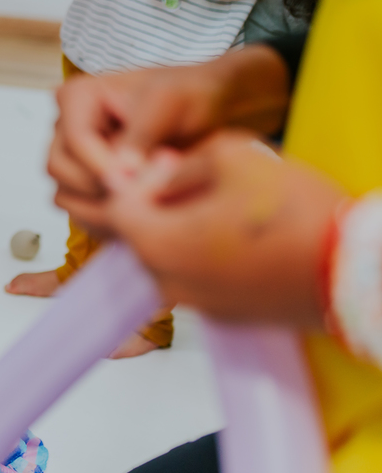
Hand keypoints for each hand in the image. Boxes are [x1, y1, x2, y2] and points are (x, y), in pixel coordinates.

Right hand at [49, 65, 230, 232]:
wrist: (203, 111)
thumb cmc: (187, 97)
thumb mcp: (169, 105)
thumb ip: (142, 135)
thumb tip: (120, 171)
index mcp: (77, 96)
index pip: (75, 140)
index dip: (103, 166)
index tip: (138, 181)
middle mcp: (65, 126)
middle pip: (59, 167)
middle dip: (99, 186)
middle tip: (144, 195)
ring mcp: (70, 157)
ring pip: (63, 193)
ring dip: (100, 206)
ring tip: (147, 204)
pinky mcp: (81, 183)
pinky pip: (77, 210)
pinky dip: (103, 219)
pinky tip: (139, 212)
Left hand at [104, 131, 345, 325]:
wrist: (356, 271)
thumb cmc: (296, 213)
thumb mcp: (233, 157)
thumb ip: (181, 162)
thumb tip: (159, 172)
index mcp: (158, 244)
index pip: (116, 207)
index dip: (137, 179)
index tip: (169, 163)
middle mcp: (168, 282)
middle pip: (139, 235)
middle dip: (157, 203)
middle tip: (193, 177)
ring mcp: (197, 305)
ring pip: (168, 257)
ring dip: (182, 228)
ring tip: (221, 201)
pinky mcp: (226, 315)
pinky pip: (197, 278)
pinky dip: (205, 254)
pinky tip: (238, 232)